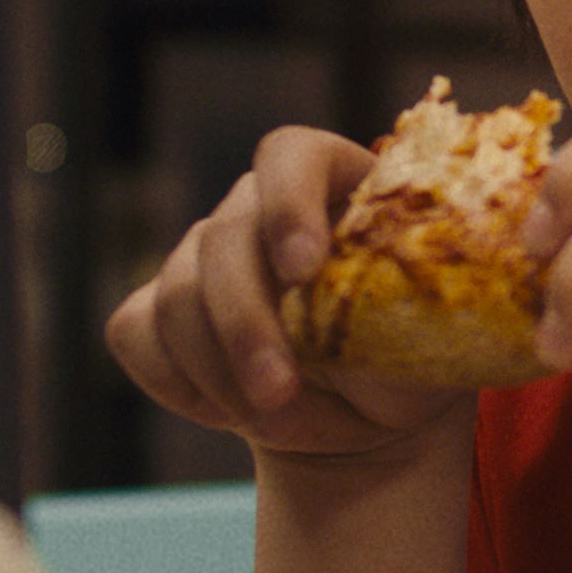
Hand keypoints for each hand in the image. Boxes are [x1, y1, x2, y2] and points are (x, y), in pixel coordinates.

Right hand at [106, 125, 469, 460]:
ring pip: (176, 293)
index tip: (303, 269)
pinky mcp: (158, 309)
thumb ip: (417, 306)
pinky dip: (177, 382)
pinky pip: (137, 332)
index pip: (293, 154)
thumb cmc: (412, 363)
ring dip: (218, 369)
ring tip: (276, 418)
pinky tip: (227, 412)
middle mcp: (260, 208)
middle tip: (279, 393)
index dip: (288, 202)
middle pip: (224, 236)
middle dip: (246, 324)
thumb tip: (417, 302)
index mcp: (339, 186)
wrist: (369, 418)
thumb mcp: (435, 336)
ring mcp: (203, 255)